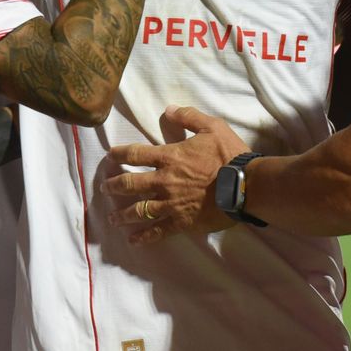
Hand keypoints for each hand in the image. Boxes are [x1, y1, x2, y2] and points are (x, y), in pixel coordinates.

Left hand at [103, 104, 249, 244]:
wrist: (246, 185)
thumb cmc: (230, 155)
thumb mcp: (212, 126)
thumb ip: (189, 116)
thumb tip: (169, 109)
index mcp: (169, 157)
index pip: (136, 154)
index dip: (120, 154)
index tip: (110, 156)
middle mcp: (164, 181)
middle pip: (130, 184)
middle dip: (115, 186)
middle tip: (105, 189)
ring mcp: (171, 204)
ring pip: (139, 211)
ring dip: (123, 215)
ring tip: (112, 219)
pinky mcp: (182, 222)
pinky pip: (158, 231)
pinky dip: (144, 237)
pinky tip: (133, 241)